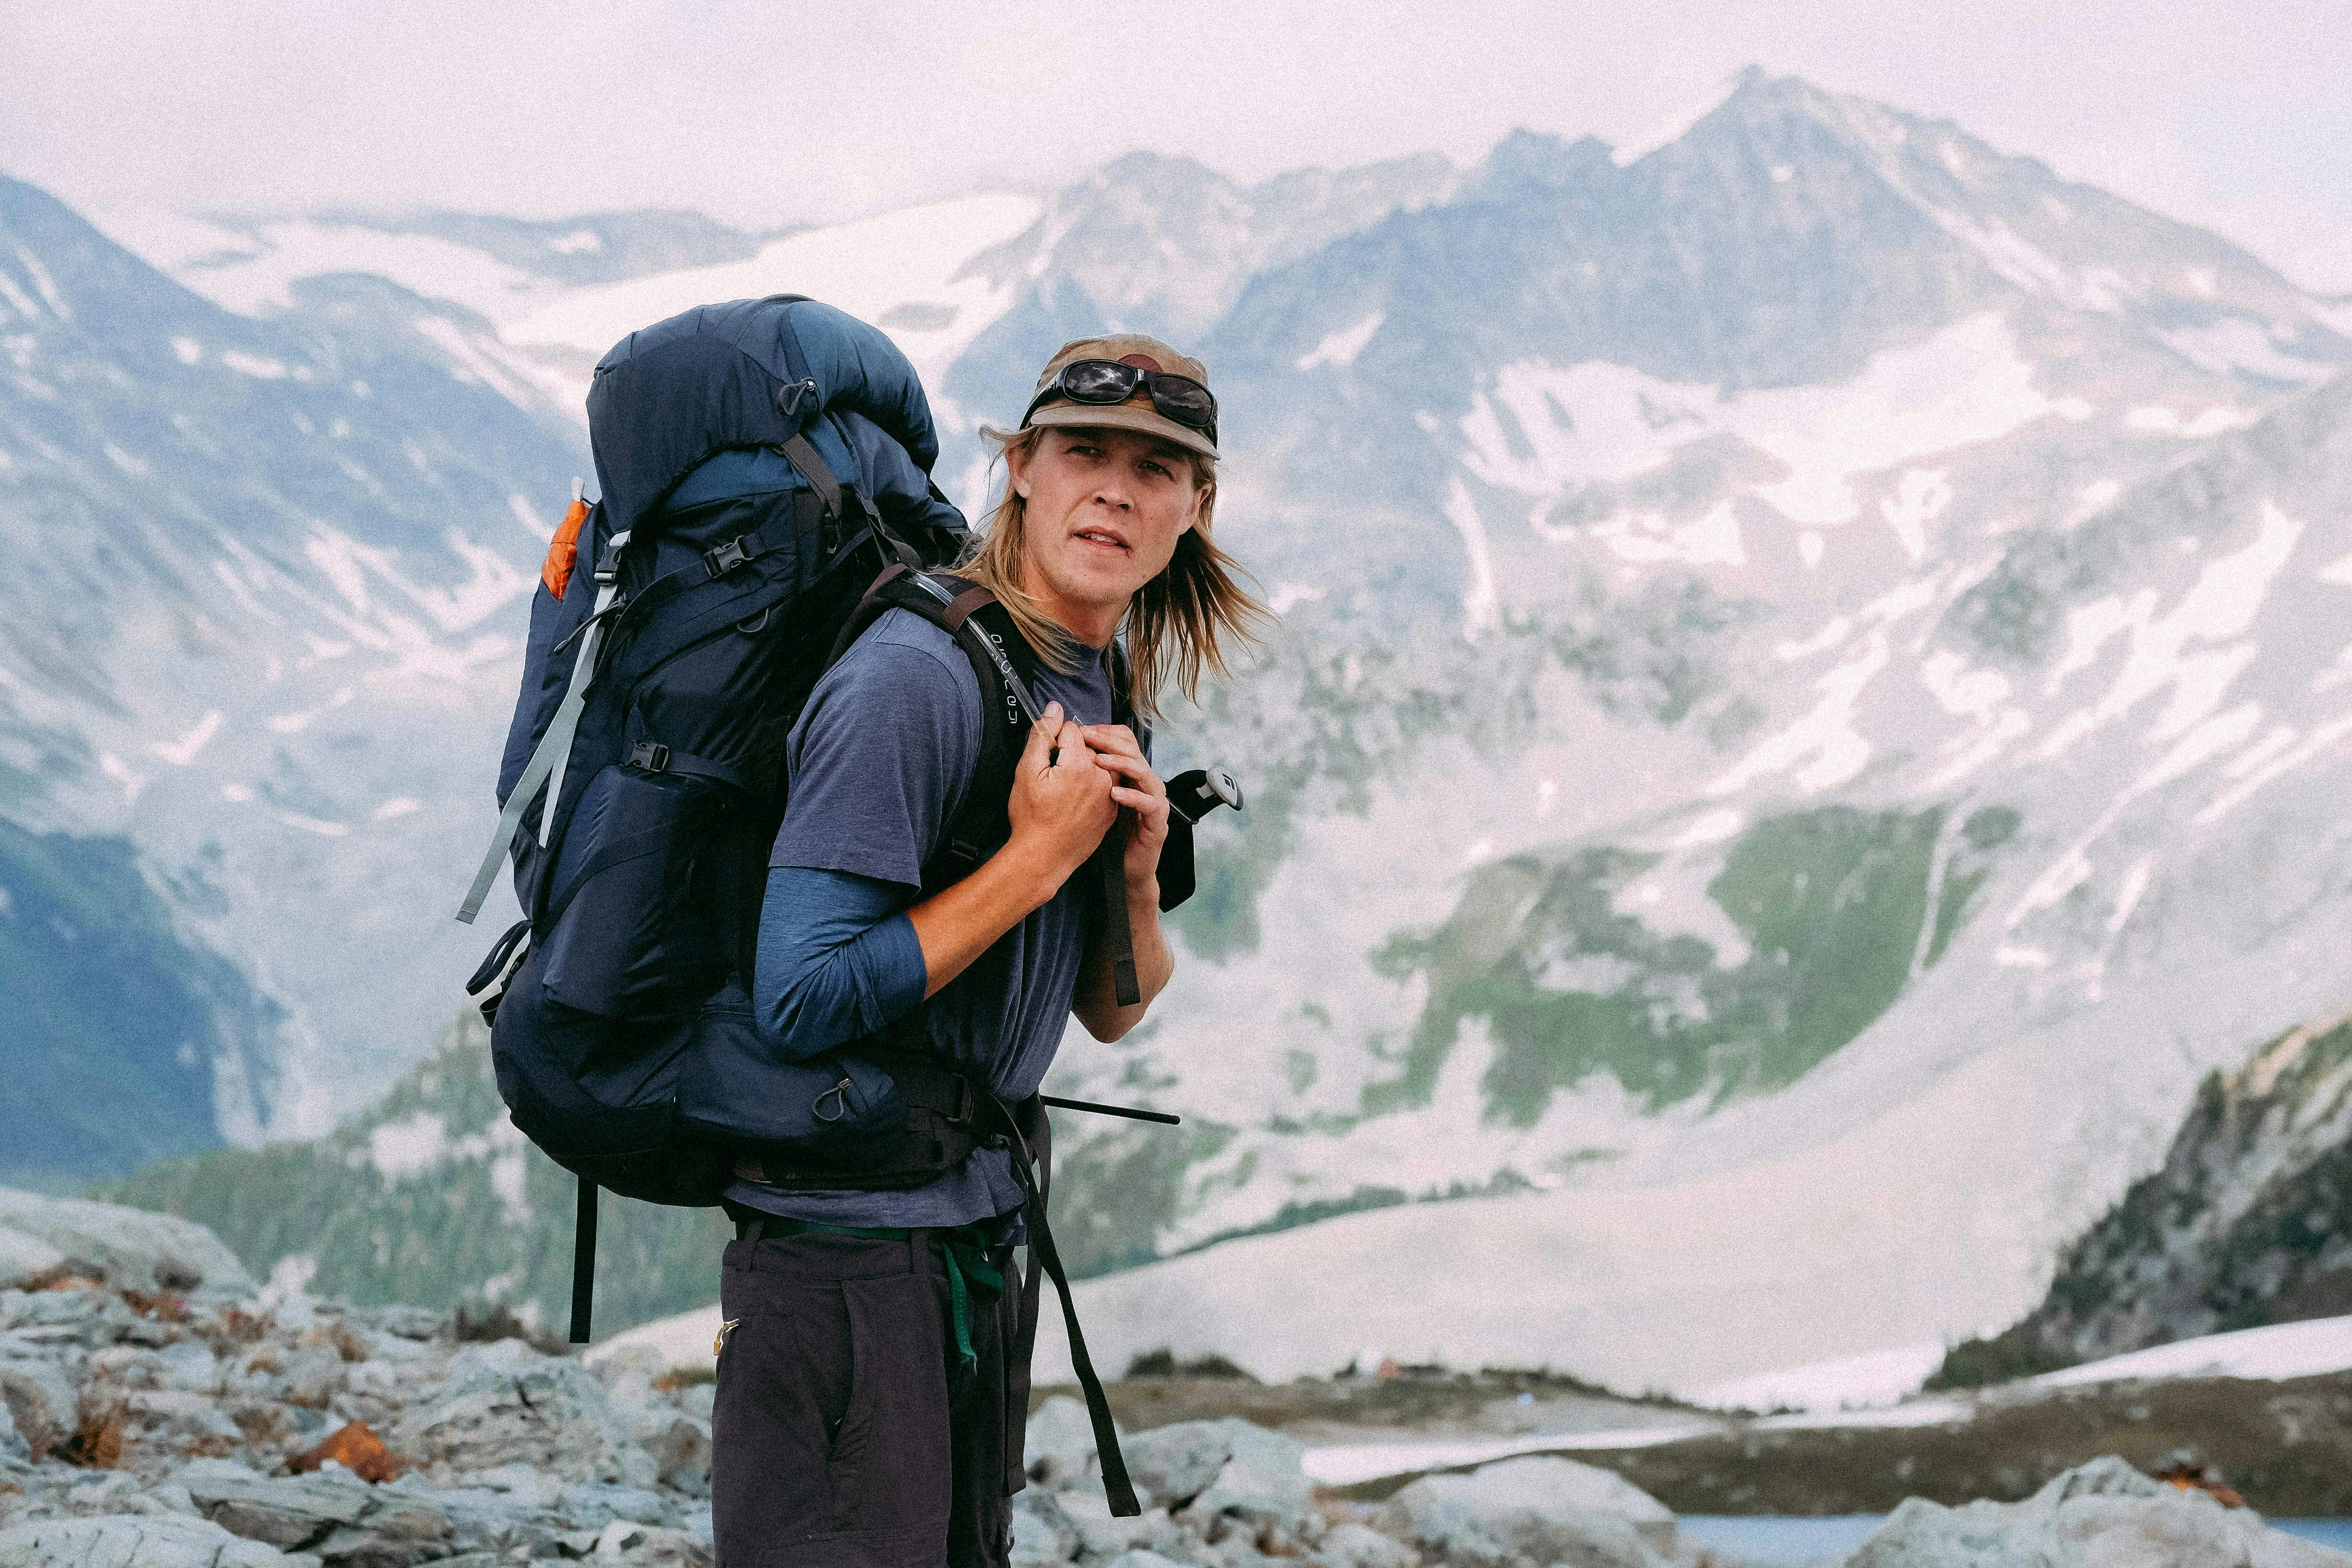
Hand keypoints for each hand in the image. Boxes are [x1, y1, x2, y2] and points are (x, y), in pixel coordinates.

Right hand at [1005, 702, 1117, 892]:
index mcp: (1080, 764)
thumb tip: (1055, 708)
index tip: (1046, 757)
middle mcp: (1102, 777)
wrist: (1042, 858)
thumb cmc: (1031, 817)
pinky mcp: (1111, 810)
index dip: (1054, 739)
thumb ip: (1042, 735)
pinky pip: (1106, 785)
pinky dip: (1092, 786)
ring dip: (1084, 768)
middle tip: (1052, 776)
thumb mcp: (1026, 771)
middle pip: (1089, 746)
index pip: (1073, 730)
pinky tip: (1074, 801)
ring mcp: (1110, 795)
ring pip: (1099, 765)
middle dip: (1070, 753)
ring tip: (1064, 788)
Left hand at [1080, 724, 1169, 893]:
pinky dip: (1133, 797)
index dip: (1104, 732)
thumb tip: (1071, 748)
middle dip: (1109, 741)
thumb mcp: (1097, 797)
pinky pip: (1149, 804)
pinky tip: (1115, 794)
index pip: (1124, 741)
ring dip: (1122, 763)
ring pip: (1144, 773)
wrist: (1128, 867)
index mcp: (1130, 774)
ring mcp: (1154, 801)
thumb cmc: (1112, 832)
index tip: (1080, 730)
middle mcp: (1145, 783)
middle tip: (1086, 736)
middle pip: (1134, 751)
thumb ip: (1090, 772)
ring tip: (1099, 760)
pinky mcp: (1157, 822)